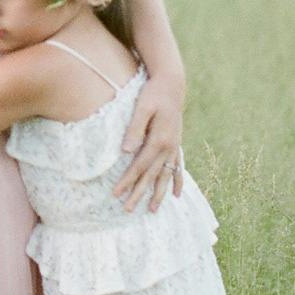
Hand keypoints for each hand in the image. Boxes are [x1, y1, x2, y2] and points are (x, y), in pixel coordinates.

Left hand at [114, 70, 184, 212]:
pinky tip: (178, 194)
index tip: (116, 193)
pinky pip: (178, 167)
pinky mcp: (176, 143)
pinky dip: (177, 180)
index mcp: (160, 139)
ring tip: (152, 210)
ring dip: (159, 193)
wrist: (171, 84)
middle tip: (127, 210)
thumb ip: (135, 129)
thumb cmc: (153, 93)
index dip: (127, 180)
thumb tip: (126, 151)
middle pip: (152, 175)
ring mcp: (174, 146)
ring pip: (166, 175)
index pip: (139, 166)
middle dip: (139, 193)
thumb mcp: (142, 107)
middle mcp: (169, 147)